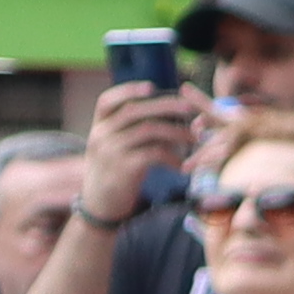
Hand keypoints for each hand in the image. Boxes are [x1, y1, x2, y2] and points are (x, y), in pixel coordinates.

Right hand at [80, 74, 199, 216]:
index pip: (106, 101)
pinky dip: (173, 157)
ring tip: (195, 139)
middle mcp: (100, 135)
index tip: (151, 87)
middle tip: (190, 108)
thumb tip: (166, 113)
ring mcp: (110, 151)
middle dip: (165, 106)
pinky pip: (153, 154)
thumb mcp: (114, 149)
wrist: (99, 206)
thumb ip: (130, 132)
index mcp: (98, 127)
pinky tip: (183, 166)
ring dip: (176, 132)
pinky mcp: (123, 169)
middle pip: (134, 111)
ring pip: (148, 130)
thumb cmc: (115, 174)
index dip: (128, 90)